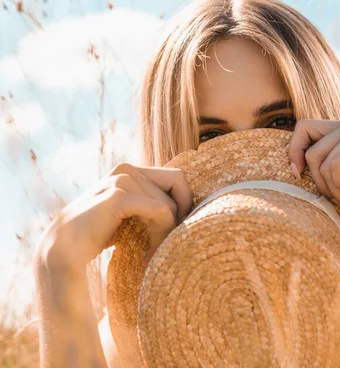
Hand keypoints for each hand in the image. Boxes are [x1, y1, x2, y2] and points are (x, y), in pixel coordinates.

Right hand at [36, 162, 192, 269]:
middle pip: (180, 184)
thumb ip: (151, 202)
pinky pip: (162, 212)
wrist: (63, 251)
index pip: (177, 178)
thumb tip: (192, 206)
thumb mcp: (130, 214)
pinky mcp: (119, 196)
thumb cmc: (100, 235)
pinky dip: (160, 235)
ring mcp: (122, 180)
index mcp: (130, 170)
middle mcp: (127, 169)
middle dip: (181, 214)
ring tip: (150, 253)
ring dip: (166, 234)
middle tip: (169, 242)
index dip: (185, 202)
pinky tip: (146, 255)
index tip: (177, 230)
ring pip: (171, 205)